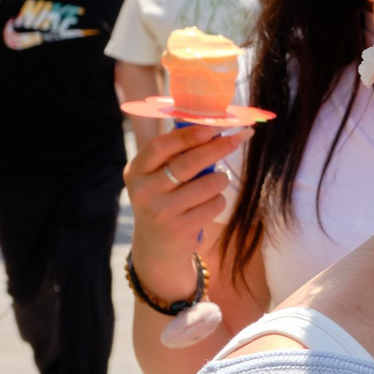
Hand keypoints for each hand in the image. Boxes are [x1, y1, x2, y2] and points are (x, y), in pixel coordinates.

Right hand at [122, 121, 248, 296]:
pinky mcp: (181, 228)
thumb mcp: (156, 178)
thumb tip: (211, 128)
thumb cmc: (163, 200)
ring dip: (220, 179)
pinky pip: (214, 204)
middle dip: (217, 148)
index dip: (188, 135)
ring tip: (216, 181)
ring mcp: (162, 211)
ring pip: (208, 184)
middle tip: (237, 139)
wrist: (156, 246)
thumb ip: (175, 155)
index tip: (212, 128)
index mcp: (135, 172)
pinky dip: (218, 200)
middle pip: (188, 163)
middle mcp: (144, 191)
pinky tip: (208, 204)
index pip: (160, 146)